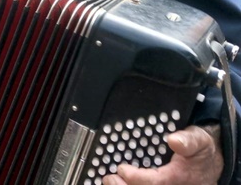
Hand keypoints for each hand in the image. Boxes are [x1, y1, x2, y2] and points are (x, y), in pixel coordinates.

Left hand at [103, 125, 222, 184]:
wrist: (211, 162)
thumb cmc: (201, 151)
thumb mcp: (199, 140)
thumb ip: (188, 141)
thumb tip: (174, 140)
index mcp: (180, 177)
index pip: (156, 182)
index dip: (137, 178)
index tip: (122, 169)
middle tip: (109, 178)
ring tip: (110, 181)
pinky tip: (118, 183)